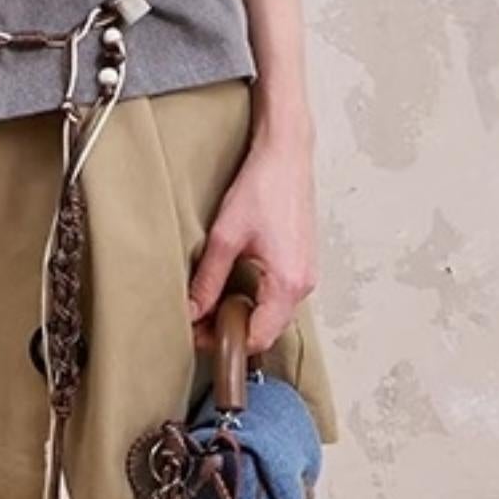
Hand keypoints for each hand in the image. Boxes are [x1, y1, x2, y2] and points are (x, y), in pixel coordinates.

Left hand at [186, 119, 317, 356]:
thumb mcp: (225, 237)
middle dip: (232, 331)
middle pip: (267, 330)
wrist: (287, 155)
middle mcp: (303, 284)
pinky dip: (255, 300)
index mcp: (288, 283)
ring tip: (211, 304)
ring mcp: (305, 274)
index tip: (200, 337)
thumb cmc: (264, 186)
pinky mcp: (301, 263)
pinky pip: (278, 297)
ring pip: (272, 314)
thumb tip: (192, 310)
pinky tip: (232, 287)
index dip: (226, 343)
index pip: (258, 338)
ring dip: (243, 315)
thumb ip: (208, 280)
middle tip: (198, 323)